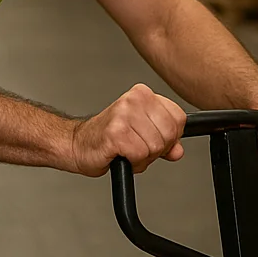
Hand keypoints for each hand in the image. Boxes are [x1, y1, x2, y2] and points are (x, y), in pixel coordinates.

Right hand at [69, 84, 187, 176]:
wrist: (78, 145)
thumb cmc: (108, 138)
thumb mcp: (143, 135)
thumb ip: (165, 141)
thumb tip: (177, 151)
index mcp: (143, 94)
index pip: (179, 119)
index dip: (171, 137)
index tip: (152, 139)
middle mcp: (134, 100)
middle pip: (169, 134)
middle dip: (157, 150)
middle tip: (137, 147)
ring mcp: (124, 115)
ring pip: (156, 146)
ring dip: (143, 157)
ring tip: (126, 151)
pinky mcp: (116, 133)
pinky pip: (140, 154)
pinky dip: (133, 162)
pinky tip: (120, 154)